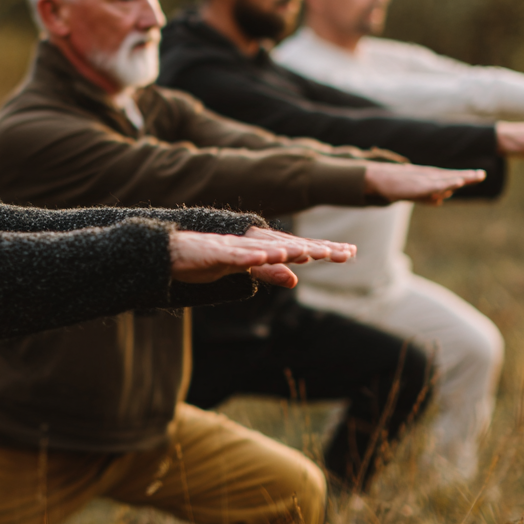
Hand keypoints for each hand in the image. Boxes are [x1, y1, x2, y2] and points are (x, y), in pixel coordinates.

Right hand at [170, 228, 354, 287]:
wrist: (172, 252)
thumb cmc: (208, 259)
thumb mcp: (245, 270)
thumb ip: (270, 272)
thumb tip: (295, 279)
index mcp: (261, 247)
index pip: (297, 247)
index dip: (323, 248)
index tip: (350, 251)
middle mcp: (252, 243)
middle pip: (289, 245)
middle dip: (317, 248)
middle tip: (344, 252)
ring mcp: (235, 247)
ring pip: (267, 248)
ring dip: (289, 250)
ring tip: (312, 253)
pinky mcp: (216, 253)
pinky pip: (237, 255)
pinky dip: (253, 255)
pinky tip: (267, 256)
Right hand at [363, 163, 486, 204]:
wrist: (378, 180)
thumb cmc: (395, 186)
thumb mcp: (414, 194)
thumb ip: (427, 197)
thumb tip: (440, 201)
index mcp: (429, 179)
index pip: (450, 177)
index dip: (465, 176)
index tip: (480, 175)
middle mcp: (429, 177)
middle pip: (451, 176)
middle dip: (467, 176)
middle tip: (482, 175)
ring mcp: (424, 180)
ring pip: (446, 179)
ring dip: (461, 178)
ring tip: (476, 177)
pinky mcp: (418, 185)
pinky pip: (435, 185)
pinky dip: (447, 183)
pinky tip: (457, 183)